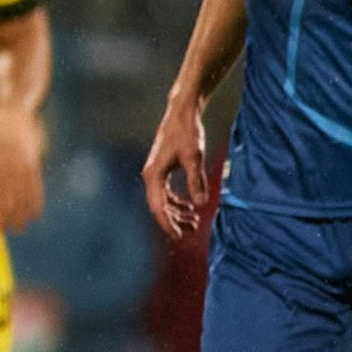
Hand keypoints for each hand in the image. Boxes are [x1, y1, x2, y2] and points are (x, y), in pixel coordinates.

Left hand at [0, 113, 46, 232]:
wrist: (12, 116)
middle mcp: (8, 172)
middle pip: (10, 203)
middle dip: (8, 220)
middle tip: (7, 233)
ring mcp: (23, 168)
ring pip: (24, 198)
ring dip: (23, 215)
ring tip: (21, 229)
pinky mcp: (34, 164)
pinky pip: (37, 187)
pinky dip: (37, 202)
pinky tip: (36, 214)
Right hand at [144, 97, 211, 237]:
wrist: (181, 113)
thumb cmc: (187, 133)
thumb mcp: (194, 157)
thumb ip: (196, 181)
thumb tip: (200, 204)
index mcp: (154, 175)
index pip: (158, 207)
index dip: (168, 224)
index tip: (180, 237)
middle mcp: (151, 176)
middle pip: (159, 206)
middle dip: (174, 220)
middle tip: (193, 229)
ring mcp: (155, 173)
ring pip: (163, 200)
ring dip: (177, 212)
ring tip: (194, 221)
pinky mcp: (162, 169)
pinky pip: (166, 192)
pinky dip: (177, 201)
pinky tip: (190, 205)